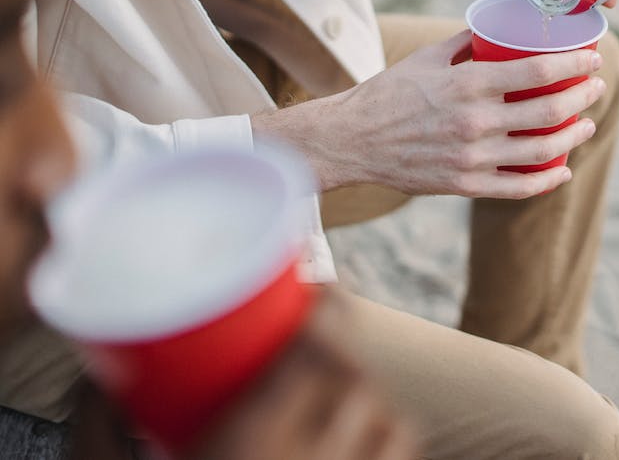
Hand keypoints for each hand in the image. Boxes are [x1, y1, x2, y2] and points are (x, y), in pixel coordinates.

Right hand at [68, 295, 414, 459]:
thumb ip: (113, 430)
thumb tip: (109, 376)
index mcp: (249, 449)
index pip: (311, 362)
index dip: (326, 317)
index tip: (320, 290)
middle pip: (355, 387)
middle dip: (345, 353)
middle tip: (322, 337)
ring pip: (392, 429)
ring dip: (375, 400)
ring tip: (345, 391)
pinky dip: (391, 444)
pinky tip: (369, 437)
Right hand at [254, 31, 606, 198]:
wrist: (351, 141)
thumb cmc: (388, 94)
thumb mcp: (427, 59)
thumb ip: (465, 43)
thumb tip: (496, 26)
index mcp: (468, 84)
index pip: (537, 72)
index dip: (573, 66)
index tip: (592, 60)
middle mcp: (475, 121)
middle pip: (548, 112)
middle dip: (582, 98)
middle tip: (596, 88)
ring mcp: (472, 157)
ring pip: (541, 151)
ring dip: (573, 136)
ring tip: (586, 124)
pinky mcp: (465, 185)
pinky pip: (518, 187)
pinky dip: (547, 179)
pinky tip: (562, 169)